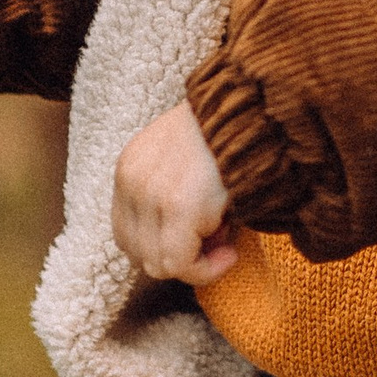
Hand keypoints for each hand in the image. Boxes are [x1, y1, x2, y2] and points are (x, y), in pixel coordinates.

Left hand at [112, 101, 237, 284]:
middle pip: (137, 253)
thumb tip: (197, 244)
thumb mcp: (184, 160)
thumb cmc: (227, 133)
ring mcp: (152, 195)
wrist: (251, 106)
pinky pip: (181, 264)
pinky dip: (206, 270)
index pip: (126, 233)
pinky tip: (230, 254)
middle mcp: (132, 181)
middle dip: (176, 259)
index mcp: (129, 168)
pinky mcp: (178, 208)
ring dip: (194, 264)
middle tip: (216, 242)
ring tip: (226, 242)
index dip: (159, 248)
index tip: (196, 241)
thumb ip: (173, 199)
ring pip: (158, 264)